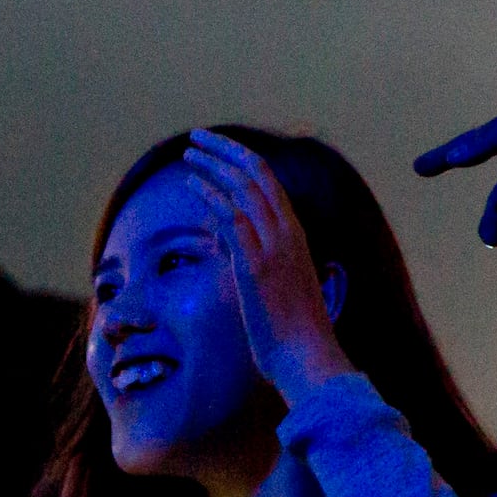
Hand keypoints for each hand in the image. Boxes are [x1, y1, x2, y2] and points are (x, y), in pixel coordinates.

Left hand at [177, 129, 351, 406]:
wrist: (307, 358)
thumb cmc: (297, 334)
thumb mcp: (284, 288)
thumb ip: (265, 262)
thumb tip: (239, 250)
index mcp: (297, 236)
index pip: (270, 183)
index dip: (243, 161)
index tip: (219, 150)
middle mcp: (288, 233)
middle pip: (257, 174)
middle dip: (225, 150)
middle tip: (199, 137)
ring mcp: (273, 247)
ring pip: (243, 189)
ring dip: (213, 166)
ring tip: (189, 153)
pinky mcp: (255, 265)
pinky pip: (232, 218)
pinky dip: (211, 196)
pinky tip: (193, 184)